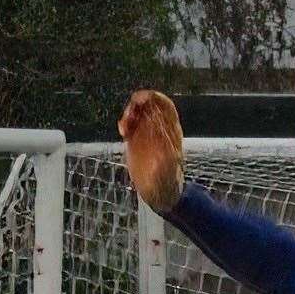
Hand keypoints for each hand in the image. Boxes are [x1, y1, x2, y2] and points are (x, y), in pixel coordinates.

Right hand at [118, 89, 184, 211]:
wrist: (160, 194)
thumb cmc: (167, 186)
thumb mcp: (167, 176)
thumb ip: (166, 166)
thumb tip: (165, 154)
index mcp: (171, 133)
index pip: (165, 106)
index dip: (153, 98)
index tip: (139, 100)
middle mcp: (160, 130)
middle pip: (150, 106)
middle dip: (138, 104)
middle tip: (129, 117)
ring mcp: (149, 134)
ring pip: (139, 113)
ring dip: (130, 113)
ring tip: (124, 128)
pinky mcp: (138, 140)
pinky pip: (131, 123)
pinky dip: (125, 122)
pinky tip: (122, 132)